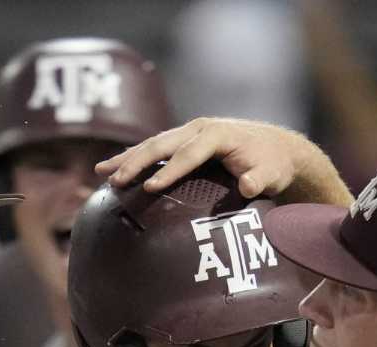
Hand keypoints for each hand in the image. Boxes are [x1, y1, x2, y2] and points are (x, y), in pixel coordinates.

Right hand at [97, 117, 316, 197]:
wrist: (275, 148)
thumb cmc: (272, 164)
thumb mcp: (272, 174)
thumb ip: (259, 180)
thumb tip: (247, 185)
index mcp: (217, 134)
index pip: (189, 154)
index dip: (169, 171)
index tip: (149, 188)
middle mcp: (199, 128)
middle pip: (162, 144)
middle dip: (136, 162)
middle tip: (114, 180)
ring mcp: (189, 132)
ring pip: (153, 144)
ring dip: (127, 158)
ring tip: (101, 172)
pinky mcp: (185, 141)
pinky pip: (156, 148)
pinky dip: (135, 157)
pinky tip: (115, 168)